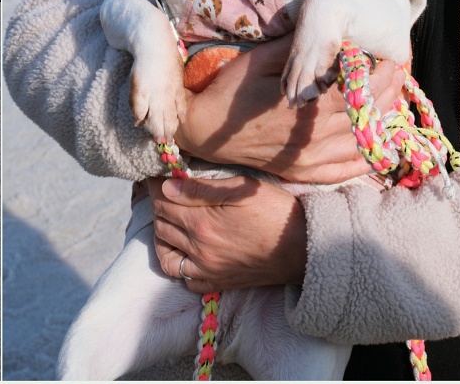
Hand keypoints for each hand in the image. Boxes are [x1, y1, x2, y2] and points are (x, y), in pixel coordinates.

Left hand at [148, 174, 306, 291]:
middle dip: (159, 207)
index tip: (158, 177)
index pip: (162, 202)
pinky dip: (179, 265)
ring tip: (172, 221)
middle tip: (167, 194)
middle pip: (160, 226)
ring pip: (165, 254)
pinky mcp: (218, 283)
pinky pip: (185, 279)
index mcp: (202, 222)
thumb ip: (201, 189)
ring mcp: (207, 269)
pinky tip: (186, 251)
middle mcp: (199, 248)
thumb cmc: (275, 212)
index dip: (156, 187)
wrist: (303, 248)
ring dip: (162, 236)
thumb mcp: (241, 189)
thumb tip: (167, 187)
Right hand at [173, 35, 404, 183]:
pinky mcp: (304, 171)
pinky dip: (368, 158)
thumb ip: (298, 48)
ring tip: (394, 103)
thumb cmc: (231, 89)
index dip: (381, 75)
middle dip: (388, 93)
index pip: (361, 90)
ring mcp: (311, 158)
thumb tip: (327, 32)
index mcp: (310, 105)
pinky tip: (380, 144)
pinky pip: (346, 169)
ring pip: (362, 141)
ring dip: (384, 121)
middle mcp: (316, 136)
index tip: (391, 59)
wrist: (204, 130)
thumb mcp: (261, 58)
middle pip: (367, 114)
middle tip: (398, 75)